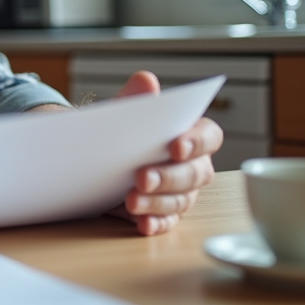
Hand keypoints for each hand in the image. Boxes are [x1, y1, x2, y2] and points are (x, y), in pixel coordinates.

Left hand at [113, 71, 223, 235]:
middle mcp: (193, 165)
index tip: (175, 146)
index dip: (197, 142)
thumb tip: (146, 81)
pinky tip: (141, 223)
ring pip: (181, 201)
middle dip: (169, 177)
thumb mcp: (123, 112)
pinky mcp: (164, 213)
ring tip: (131, 201)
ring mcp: (181, 192)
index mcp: (191, 134)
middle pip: (195, 174)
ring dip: (158, 202)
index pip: (209, 137)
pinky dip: (155, 224)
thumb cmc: (120, 130)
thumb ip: (135, 98)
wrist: (95, 155)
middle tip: (142, 177)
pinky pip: (166, 222)